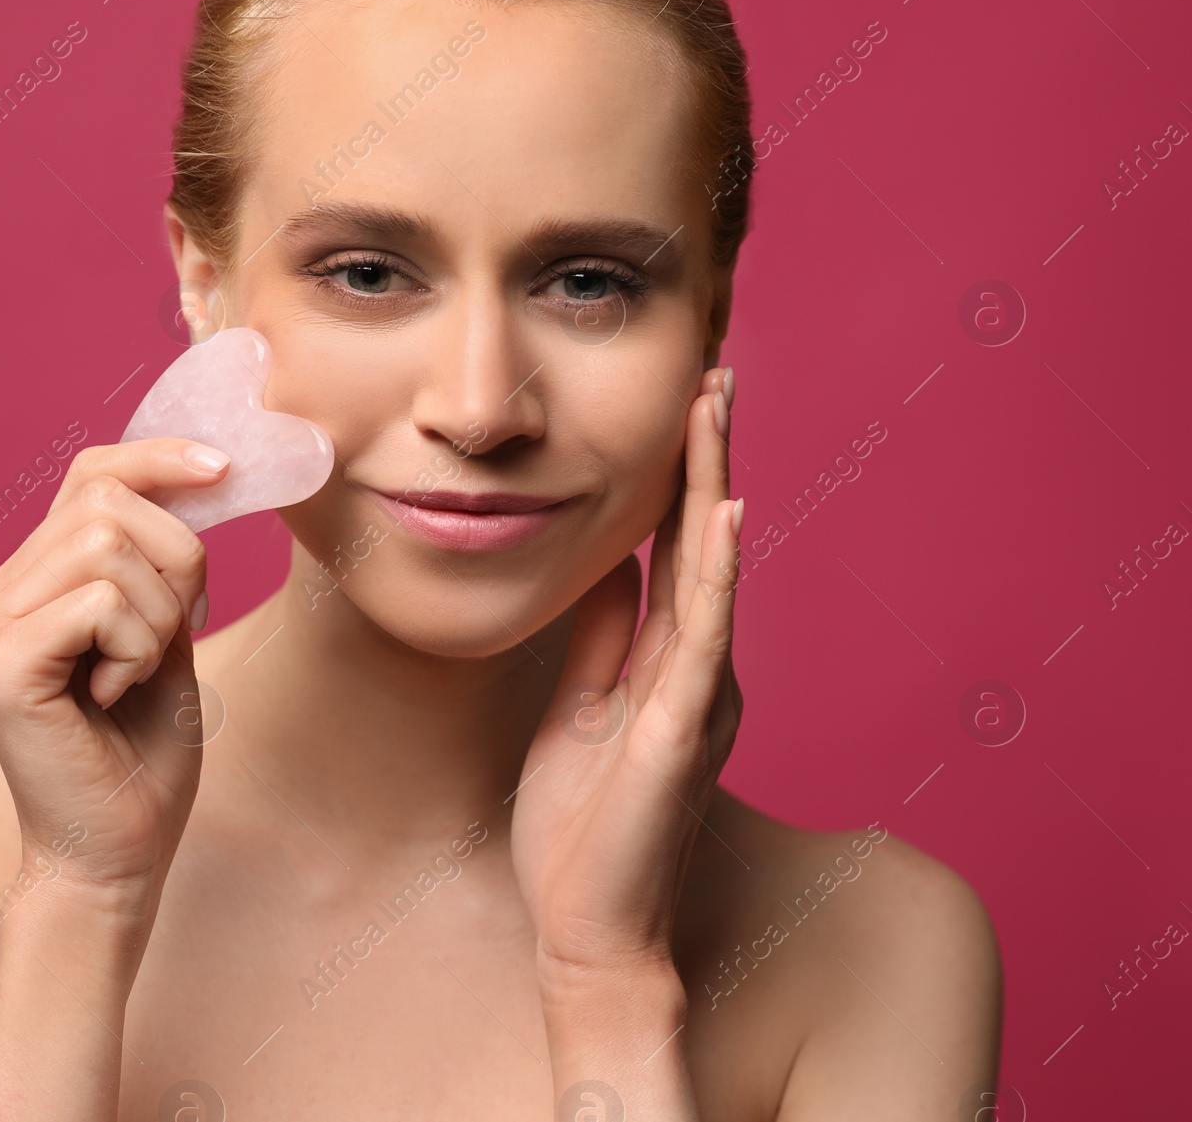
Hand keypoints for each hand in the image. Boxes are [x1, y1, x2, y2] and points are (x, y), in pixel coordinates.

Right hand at [0, 438, 229, 899]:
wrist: (117, 854)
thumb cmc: (143, 755)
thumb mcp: (165, 634)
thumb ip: (161, 563)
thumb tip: (200, 474)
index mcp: (26, 584)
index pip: (88, 473)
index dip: (158, 458)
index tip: (224, 469)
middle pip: (105, 499)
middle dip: (178, 556)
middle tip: (180, 630)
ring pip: (106, 543)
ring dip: (160, 609)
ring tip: (140, 670)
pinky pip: (99, 600)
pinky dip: (137, 644)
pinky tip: (116, 693)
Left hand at [511, 367, 742, 977]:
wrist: (588, 930)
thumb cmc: (581, 831)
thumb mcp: (579, 711)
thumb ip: (601, 641)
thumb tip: (606, 567)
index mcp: (668, 665)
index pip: (677, 551)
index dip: (682, 476)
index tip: (685, 403)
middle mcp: (697, 670)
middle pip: (703, 543)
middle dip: (707, 456)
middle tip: (716, 371)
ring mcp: (695, 698)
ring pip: (709, 571)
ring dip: (714, 483)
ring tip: (719, 407)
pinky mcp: (678, 732)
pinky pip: (701, 639)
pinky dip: (717, 573)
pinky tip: (723, 514)